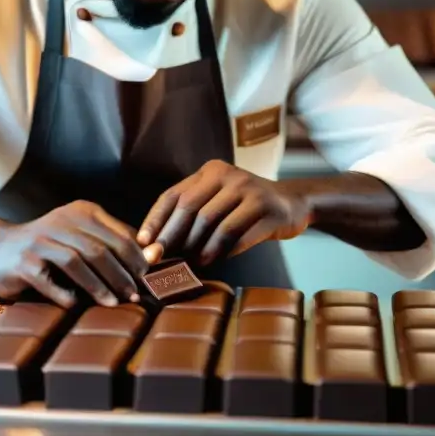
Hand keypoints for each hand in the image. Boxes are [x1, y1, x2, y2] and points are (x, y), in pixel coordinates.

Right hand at [0, 200, 147, 307]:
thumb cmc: (49, 246)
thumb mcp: (81, 235)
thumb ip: (112, 241)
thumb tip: (151, 257)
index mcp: (81, 212)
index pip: (116, 232)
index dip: (136, 256)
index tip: (149, 276)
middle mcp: (60, 222)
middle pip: (99, 248)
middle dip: (121, 274)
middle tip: (136, 294)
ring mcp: (40, 241)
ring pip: (77, 262)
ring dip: (99, 286)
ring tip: (114, 303)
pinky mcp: (23, 262)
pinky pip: (49, 281)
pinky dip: (65, 294)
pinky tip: (77, 305)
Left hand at [137, 160, 312, 266]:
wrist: (292, 204)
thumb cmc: (245, 207)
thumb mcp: (218, 200)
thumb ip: (193, 215)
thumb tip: (158, 246)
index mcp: (210, 171)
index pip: (173, 195)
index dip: (155, 220)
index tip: (143, 243)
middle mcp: (227, 175)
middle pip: (189, 208)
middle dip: (170, 236)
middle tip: (157, 259)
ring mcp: (249, 189)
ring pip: (211, 222)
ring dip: (196, 247)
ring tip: (188, 264)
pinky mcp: (266, 208)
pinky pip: (236, 233)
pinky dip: (219, 250)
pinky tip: (211, 262)